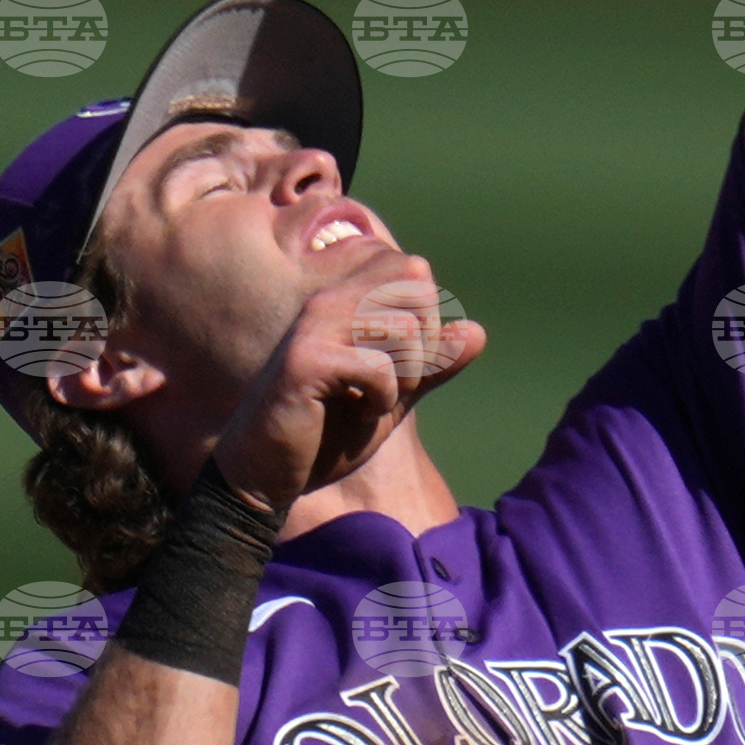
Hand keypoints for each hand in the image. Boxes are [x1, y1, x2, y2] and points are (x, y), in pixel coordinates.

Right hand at [215, 256, 486, 510]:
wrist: (268, 474)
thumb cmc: (326, 434)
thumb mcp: (393, 398)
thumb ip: (431, 366)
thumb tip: (477, 332)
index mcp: (346, 298)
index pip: (415, 270)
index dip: (427, 319)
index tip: (399, 363)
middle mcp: (329, 300)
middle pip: (416, 287)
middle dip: (422, 344)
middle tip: (393, 384)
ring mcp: (315, 326)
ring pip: (402, 327)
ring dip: (404, 377)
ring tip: (375, 401)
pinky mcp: (306, 361)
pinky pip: (377, 367)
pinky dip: (381, 399)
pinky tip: (355, 413)